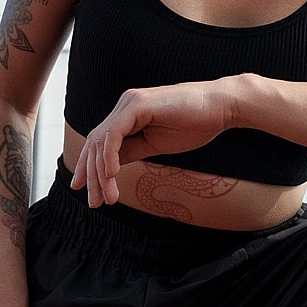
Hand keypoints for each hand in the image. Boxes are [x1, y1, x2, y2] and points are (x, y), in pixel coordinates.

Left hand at [70, 78, 241, 206]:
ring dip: (100, 173)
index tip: (84, 190)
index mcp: (128, 114)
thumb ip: (131, 151)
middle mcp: (125, 105)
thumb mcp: (155, 145)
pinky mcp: (139, 104)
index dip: (88, 166)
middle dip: (91, 175)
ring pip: (102, 141)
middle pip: (95, 143)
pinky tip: (112, 175)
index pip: (99, 142)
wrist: (222, 108)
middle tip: (94, 203)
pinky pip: (115, 133)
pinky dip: (110, 155)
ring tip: (107, 198)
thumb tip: (109, 168)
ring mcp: (130, 103)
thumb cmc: (195, 124)